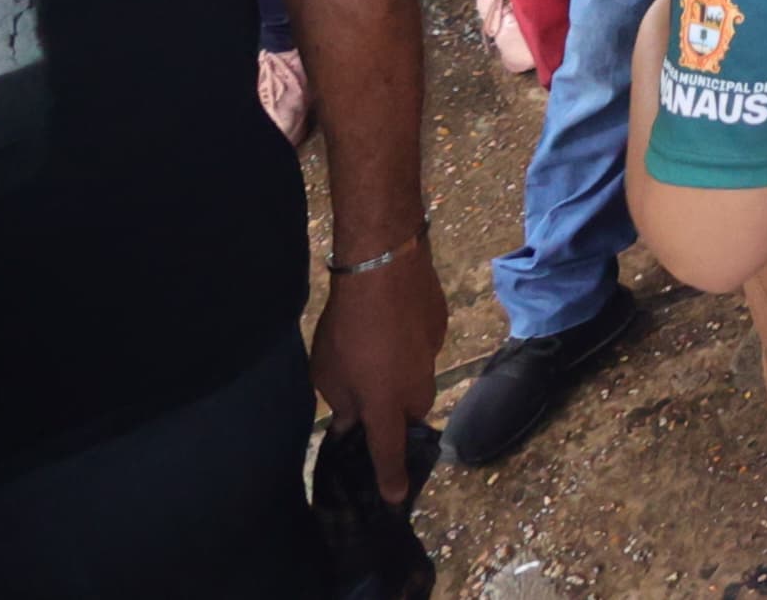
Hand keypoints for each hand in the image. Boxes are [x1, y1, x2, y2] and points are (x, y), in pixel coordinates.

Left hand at [306, 255, 445, 500]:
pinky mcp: (439, 327)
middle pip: (410, 412)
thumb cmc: (347, 326)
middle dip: (395, 413)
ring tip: (377, 352)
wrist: (385, 268)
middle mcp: (415, 386)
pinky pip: (423, 348)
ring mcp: (433, 355)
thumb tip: (355, 414)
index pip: (388, 451)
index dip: (391, 477)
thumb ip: (343, 400)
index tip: (396, 497)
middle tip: (371, 398)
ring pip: (418, 378)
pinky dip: (408, 345)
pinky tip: (390, 322)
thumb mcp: (326, 371)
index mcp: (384, 404)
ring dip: (401, 377)